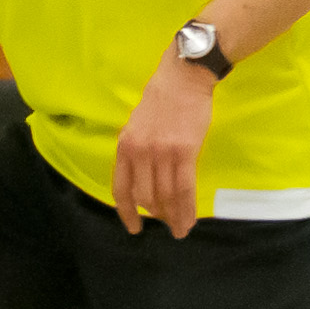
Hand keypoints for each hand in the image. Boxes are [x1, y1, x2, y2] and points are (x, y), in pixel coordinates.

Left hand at [114, 55, 217, 238]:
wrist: (183, 79)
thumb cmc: (162, 100)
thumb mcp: (137, 126)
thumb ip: (136, 152)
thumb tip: (143, 179)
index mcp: (124, 146)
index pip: (121, 188)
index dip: (127, 212)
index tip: (134, 227)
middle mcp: (139, 152)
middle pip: (144, 196)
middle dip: (156, 214)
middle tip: (166, 223)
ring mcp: (161, 153)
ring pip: (165, 196)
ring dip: (172, 217)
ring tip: (179, 229)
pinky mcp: (184, 152)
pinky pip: (184, 188)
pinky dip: (186, 209)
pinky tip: (188, 221)